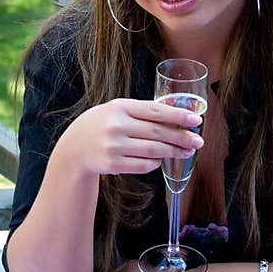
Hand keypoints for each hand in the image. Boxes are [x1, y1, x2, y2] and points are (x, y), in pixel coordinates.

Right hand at [57, 97, 202, 178]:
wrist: (73, 148)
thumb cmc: (101, 126)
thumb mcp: (116, 110)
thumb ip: (141, 112)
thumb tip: (176, 117)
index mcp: (119, 106)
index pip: (156, 111)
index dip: (178, 116)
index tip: (197, 120)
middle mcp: (116, 125)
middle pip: (158, 132)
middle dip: (182, 137)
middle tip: (199, 141)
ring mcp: (113, 146)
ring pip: (153, 150)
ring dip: (174, 152)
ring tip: (187, 152)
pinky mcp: (112, 164)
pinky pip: (143, 165)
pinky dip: (156, 163)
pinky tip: (161, 160)